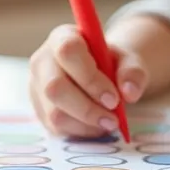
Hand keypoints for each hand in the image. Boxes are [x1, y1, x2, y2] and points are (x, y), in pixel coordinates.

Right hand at [29, 24, 148, 136]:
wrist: (99, 74)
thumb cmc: (110, 63)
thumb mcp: (127, 60)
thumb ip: (133, 71)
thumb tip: (130, 92)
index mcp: (62, 37)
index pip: (68, 52)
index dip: (90, 78)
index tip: (114, 98)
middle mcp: (42, 60)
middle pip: (54, 87)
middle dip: (87, 108)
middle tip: (113, 119)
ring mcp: (37, 87)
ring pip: (55, 113)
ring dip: (86, 123)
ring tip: (109, 122)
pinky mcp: (40, 109)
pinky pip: (57, 127)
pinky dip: (81, 131)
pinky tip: (97, 125)